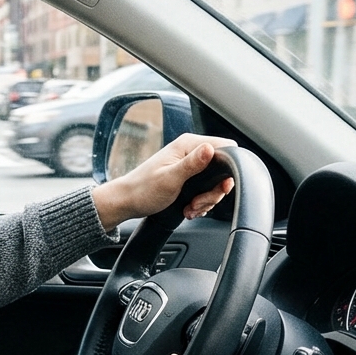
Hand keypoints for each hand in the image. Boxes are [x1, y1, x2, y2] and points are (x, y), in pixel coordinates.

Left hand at [92, 133, 236, 232]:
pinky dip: (200, 204)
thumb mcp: (169, 178)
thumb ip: (192, 164)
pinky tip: (188, 209)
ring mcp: (189, 166)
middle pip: (222, 169)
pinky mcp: (187, 179)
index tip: (219, 187)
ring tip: (190, 207)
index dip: (229, 168)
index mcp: (188, 145)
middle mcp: (191, 152)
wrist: (126, 202)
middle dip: (214, 191)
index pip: (226, 147)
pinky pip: (204, 191)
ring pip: (214, 183)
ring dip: (206, 200)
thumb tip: (210, 148)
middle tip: (198, 202)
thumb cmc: (143, 190)